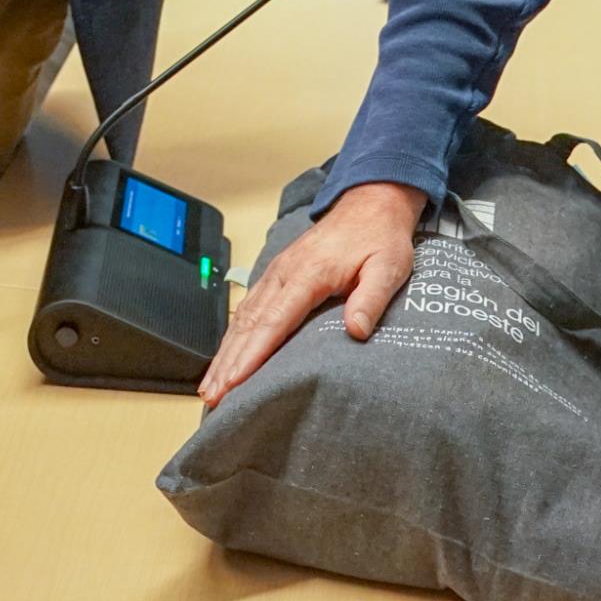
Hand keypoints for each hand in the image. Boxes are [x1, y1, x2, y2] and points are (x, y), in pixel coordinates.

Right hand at [197, 180, 424, 407]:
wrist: (370, 203)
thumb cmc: (379, 238)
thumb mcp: (388, 266)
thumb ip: (371, 299)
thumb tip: (355, 332)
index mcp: (309, 273)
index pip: (275, 321)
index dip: (253, 354)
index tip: (235, 382)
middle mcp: (285, 273)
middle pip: (250, 324)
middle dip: (229, 363)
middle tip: (213, 397)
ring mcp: (278, 272)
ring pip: (244, 317)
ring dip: (225, 353)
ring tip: (211, 386)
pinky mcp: (278, 274)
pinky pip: (249, 308)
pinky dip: (234, 335)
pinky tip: (226, 356)